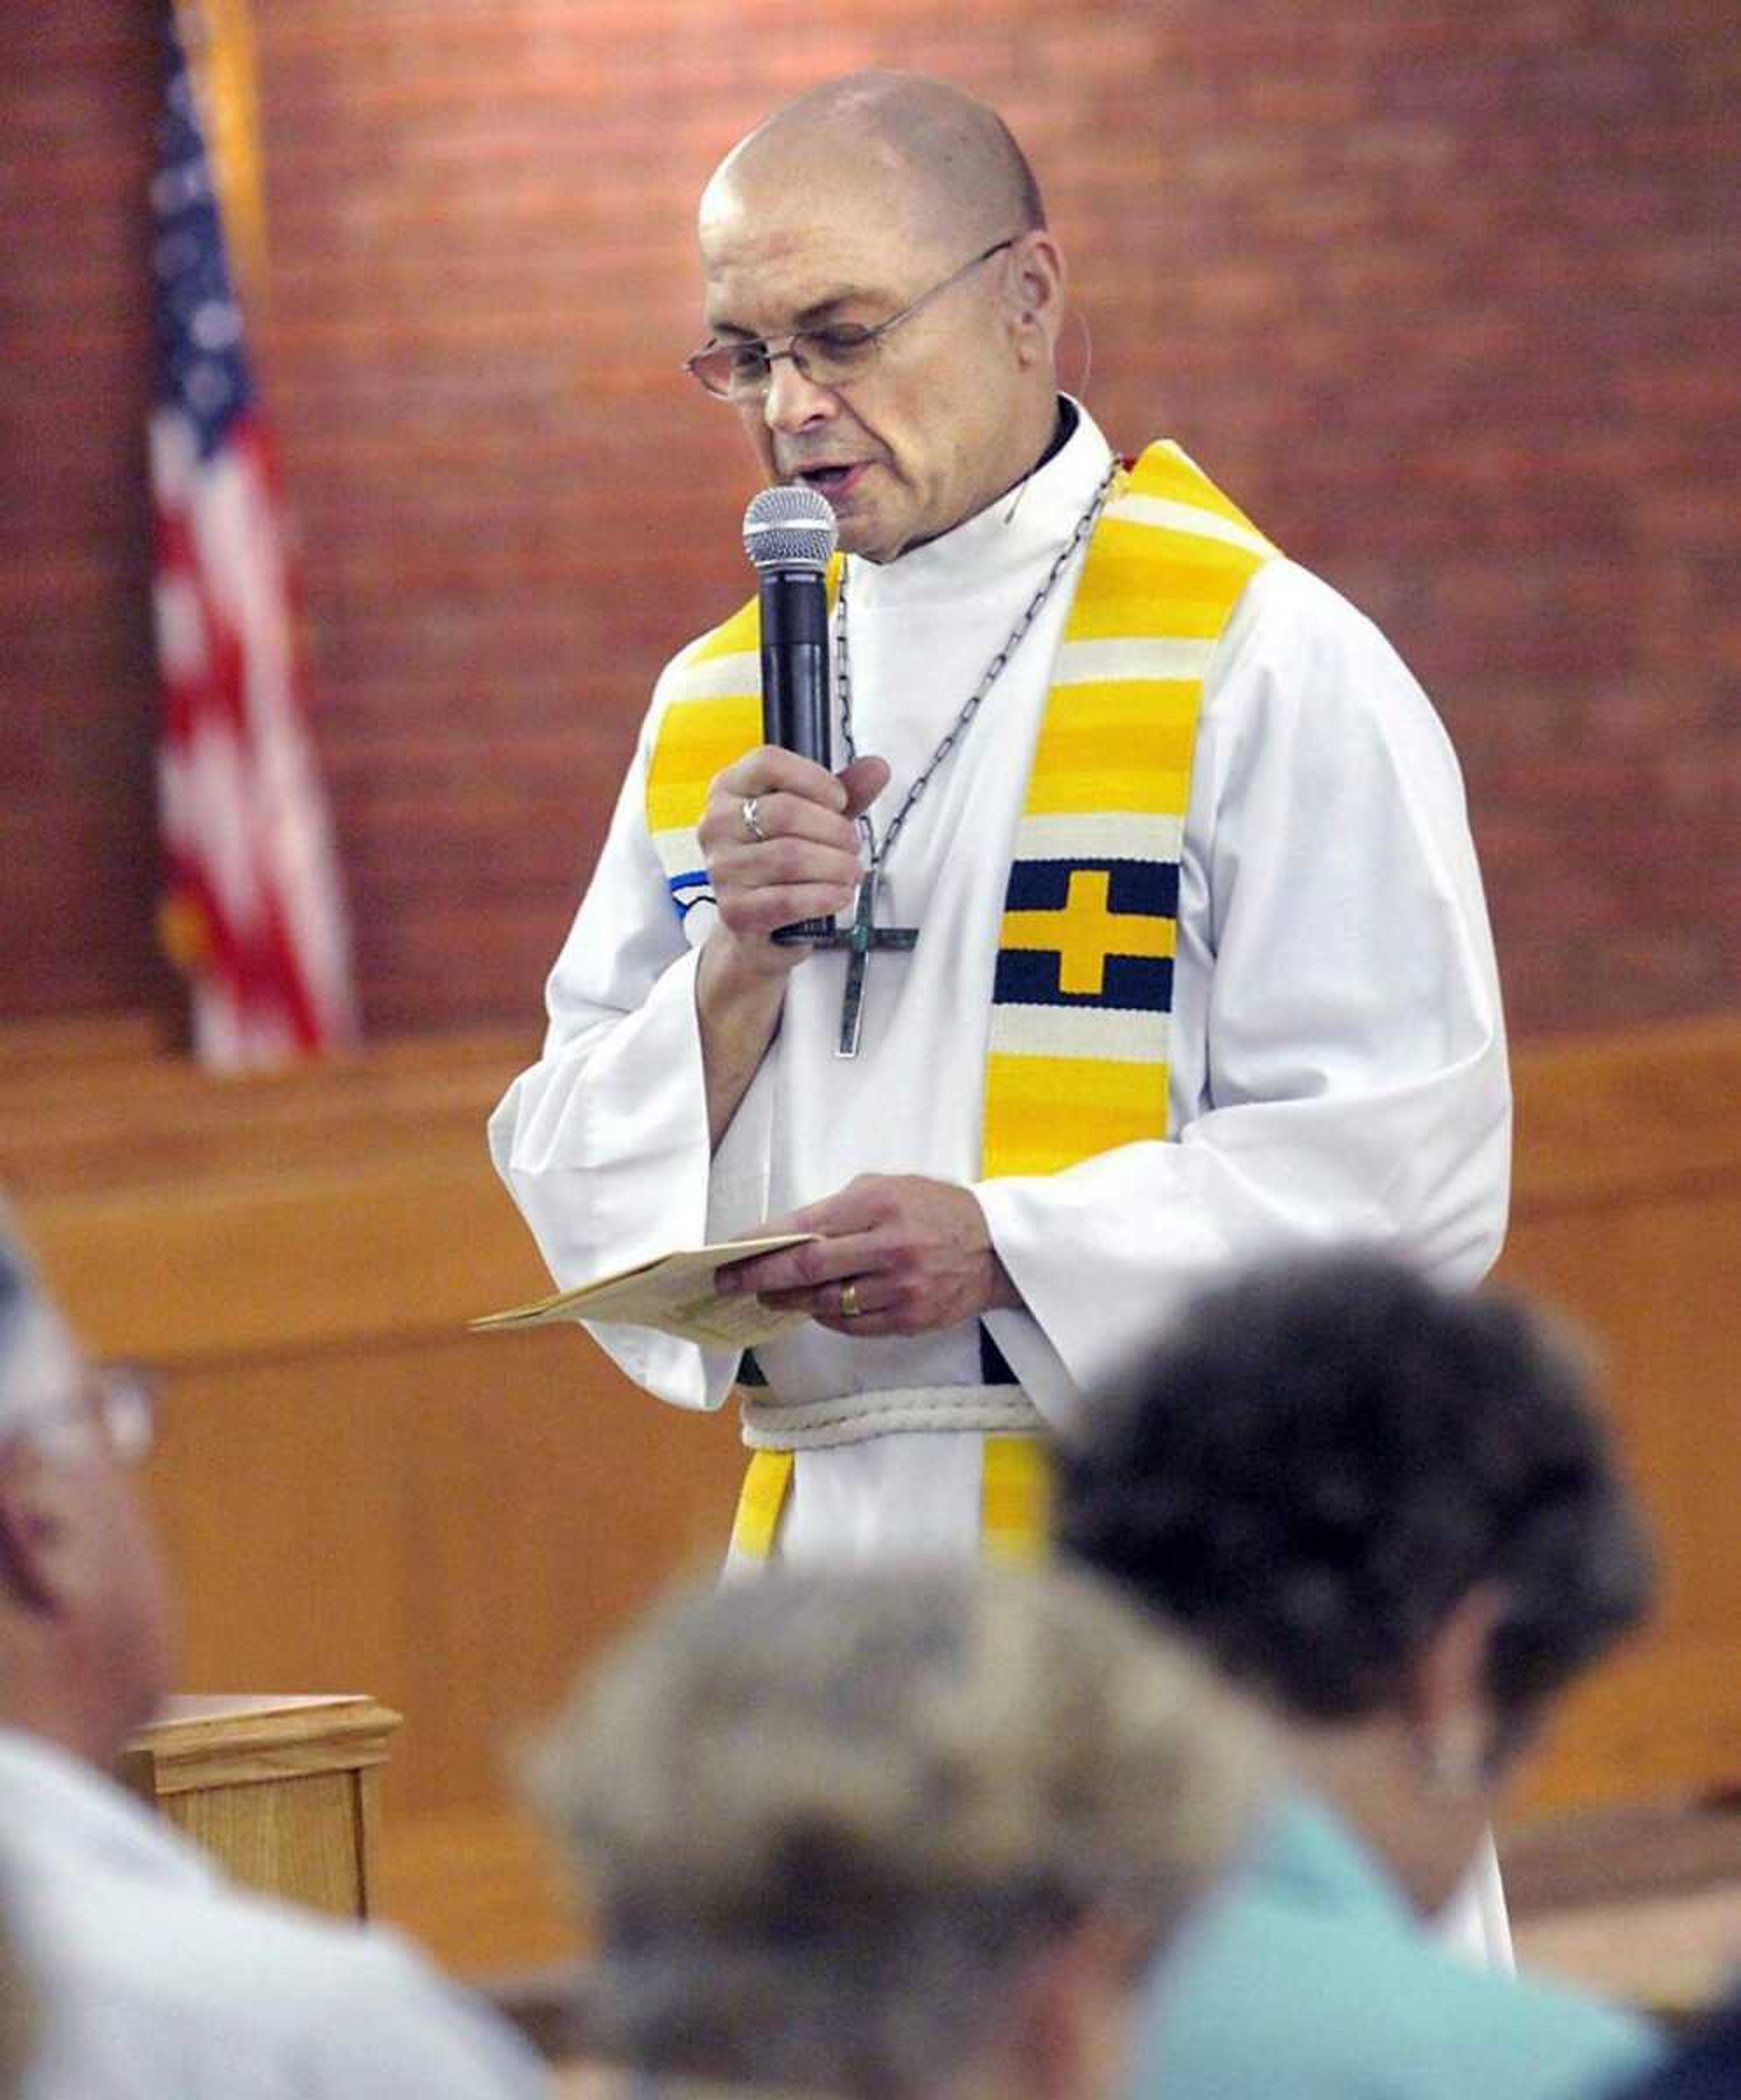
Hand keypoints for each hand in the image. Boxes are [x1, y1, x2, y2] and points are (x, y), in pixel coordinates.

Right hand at [698, 747, 889, 977]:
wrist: (759, 923)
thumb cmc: (783, 861)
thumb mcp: (815, 817)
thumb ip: (846, 791)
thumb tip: (876, 768)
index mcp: (731, 789)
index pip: (767, 763)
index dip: (814, 779)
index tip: (839, 800)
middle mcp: (717, 825)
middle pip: (785, 812)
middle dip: (834, 830)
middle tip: (852, 846)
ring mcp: (722, 869)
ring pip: (790, 857)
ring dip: (836, 866)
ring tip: (849, 872)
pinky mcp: (735, 910)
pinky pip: (788, 900)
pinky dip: (824, 897)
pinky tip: (838, 894)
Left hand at [717, 1175, 1022, 1335]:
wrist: (995, 1247)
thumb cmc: (934, 1210)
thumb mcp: (887, 1188)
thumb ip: (838, 1210)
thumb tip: (786, 1235)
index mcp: (877, 1204)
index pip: (803, 1228)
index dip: (760, 1244)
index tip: (730, 1252)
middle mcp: (888, 1247)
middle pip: (806, 1270)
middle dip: (759, 1278)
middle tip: (730, 1282)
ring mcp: (900, 1287)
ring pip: (825, 1302)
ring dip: (789, 1301)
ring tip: (769, 1296)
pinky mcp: (910, 1318)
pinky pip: (852, 1324)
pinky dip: (826, 1316)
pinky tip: (814, 1306)